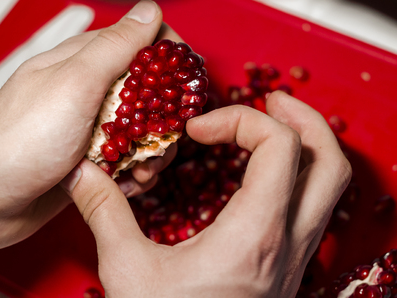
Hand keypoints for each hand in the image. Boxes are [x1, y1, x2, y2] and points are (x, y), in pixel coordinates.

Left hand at [0, 0, 175, 252]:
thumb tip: (150, 13)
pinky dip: (135, 174)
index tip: (187, 88)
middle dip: (166, 119)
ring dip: (152, 153)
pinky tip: (127, 185)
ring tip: (142, 171)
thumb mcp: (75, 84)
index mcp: (87, 63)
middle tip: (162, 143)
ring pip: (143, 132)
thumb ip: (116, 49)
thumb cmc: (20, 139)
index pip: (144, 43)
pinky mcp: (91, 162)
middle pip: (152, 94)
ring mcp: (91, 129)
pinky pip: (128, 162)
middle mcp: (92, 93)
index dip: (172, 62)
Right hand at [65, 91, 351, 296]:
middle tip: (269, 101)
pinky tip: (263, 175)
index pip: (279, 147)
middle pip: (328, 161)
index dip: (239, 120)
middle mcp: (289, 242)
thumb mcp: (128, 271)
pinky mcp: (290, 266)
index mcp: (255, 234)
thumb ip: (105, 213)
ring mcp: (296, 256)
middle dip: (303, 119)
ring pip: (330, 186)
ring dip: (307, 145)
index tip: (198, 129)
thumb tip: (83, 173)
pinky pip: (314, 207)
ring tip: (272, 125)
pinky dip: (298, 175)